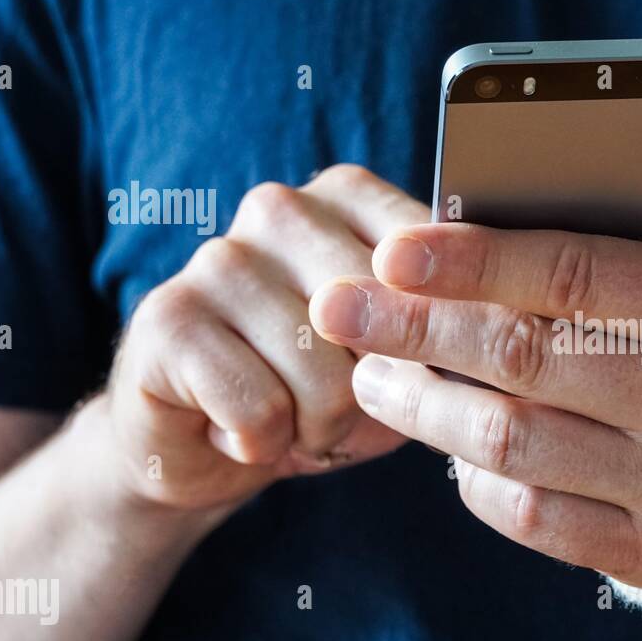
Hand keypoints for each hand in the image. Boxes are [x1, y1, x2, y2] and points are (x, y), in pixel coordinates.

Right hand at [108, 164, 419, 510]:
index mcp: (349, 196)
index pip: (436, 265)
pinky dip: (263, 444)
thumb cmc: (318, 392)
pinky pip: (263, 411)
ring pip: (328, 379)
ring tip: (286, 415)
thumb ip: (446, 330)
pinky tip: (238, 429)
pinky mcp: (166, 317)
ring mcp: (218, 257)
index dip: (435, 347)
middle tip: (334, 406)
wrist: (201, 444)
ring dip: (317, 428)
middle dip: (375, 399)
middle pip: (386, 328)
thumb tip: (474, 341)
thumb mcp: (402, 359)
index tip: (414, 370)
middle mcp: (281, 208)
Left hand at [309, 222, 641, 588]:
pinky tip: (452, 447)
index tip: (389, 253)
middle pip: (523, 359)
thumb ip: (598, 259)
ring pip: (511, 444)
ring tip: (376, 375)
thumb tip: (458, 244)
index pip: (571, 274)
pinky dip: (474, 478)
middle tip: (339, 309)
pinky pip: (532, 516)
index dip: (470, 262)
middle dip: (414, 329)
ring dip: (423, 408)